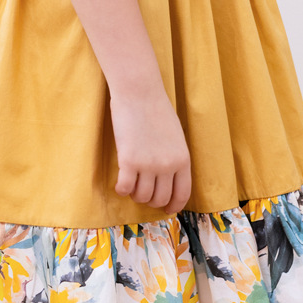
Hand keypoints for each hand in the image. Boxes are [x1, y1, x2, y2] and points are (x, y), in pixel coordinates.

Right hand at [109, 87, 191, 215]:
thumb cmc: (155, 109)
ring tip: (131, 184)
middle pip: (160, 198)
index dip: (173, 206)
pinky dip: (121, 189)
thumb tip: (167, 179)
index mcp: (183, 159)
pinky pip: (124, 188)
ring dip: (135, 194)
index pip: (182, 194)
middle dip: (151, 200)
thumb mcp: (175, 136)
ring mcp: (148, 165)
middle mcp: (168, 166)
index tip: (166, 209)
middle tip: (142, 192)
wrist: (139, 92)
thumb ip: (174, 157)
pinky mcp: (129, 161)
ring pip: (142, 196)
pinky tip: (120, 183)